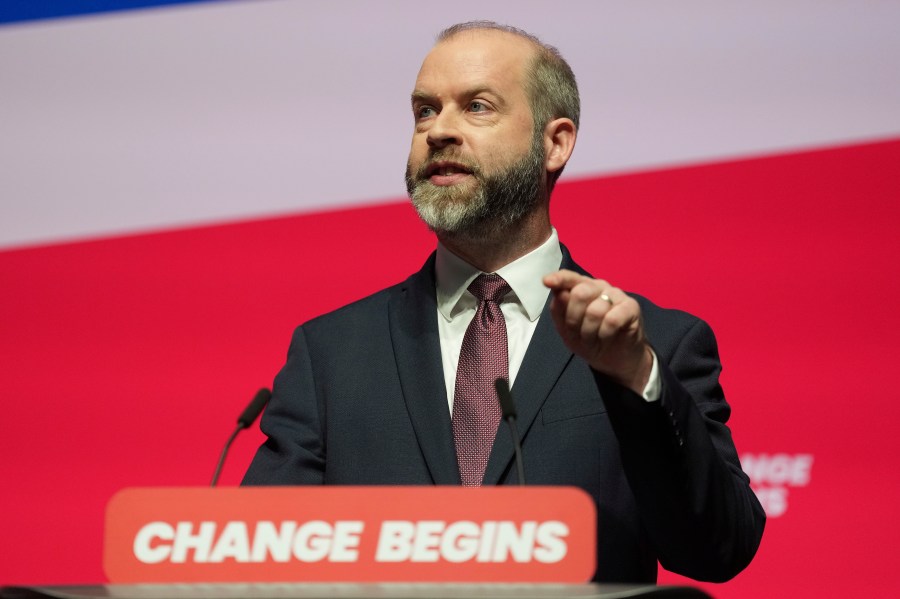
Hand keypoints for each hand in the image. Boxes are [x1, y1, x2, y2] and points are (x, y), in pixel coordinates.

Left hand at [543, 269, 653, 394]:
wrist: (615, 360)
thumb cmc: (590, 340)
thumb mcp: (566, 330)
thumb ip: (560, 311)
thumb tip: (559, 293)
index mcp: (581, 288)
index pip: (569, 277)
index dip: (558, 279)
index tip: (547, 281)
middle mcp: (599, 287)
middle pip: (580, 293)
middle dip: (573, 319)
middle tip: (577, 334)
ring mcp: (616, 294)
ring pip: (595, 310)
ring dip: (589, 332)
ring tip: (593, 339)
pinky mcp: (631, 307)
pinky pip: (612, 319)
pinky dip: (604, 334)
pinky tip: (606, 337)